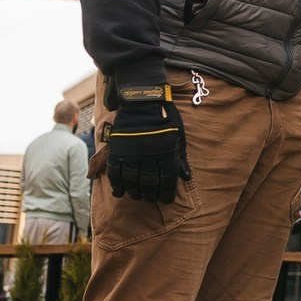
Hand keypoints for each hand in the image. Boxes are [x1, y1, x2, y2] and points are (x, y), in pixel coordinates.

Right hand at [104, 87, 188, 204]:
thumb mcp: (178, 135)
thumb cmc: (165, 117)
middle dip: (151, 194)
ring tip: (137, 196)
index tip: (165, 200)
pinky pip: (115, 172)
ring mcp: (131, 152)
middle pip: (149, 182)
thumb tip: (185, 178)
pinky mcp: (118, 149)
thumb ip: (180, 157)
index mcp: (166, 151)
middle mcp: (149, 155)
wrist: (143, 100)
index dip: (166, 193)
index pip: (167, 179)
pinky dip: (117, 184)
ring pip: (132, 180)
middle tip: (151, 199)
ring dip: (135, 191)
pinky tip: (120, 192)